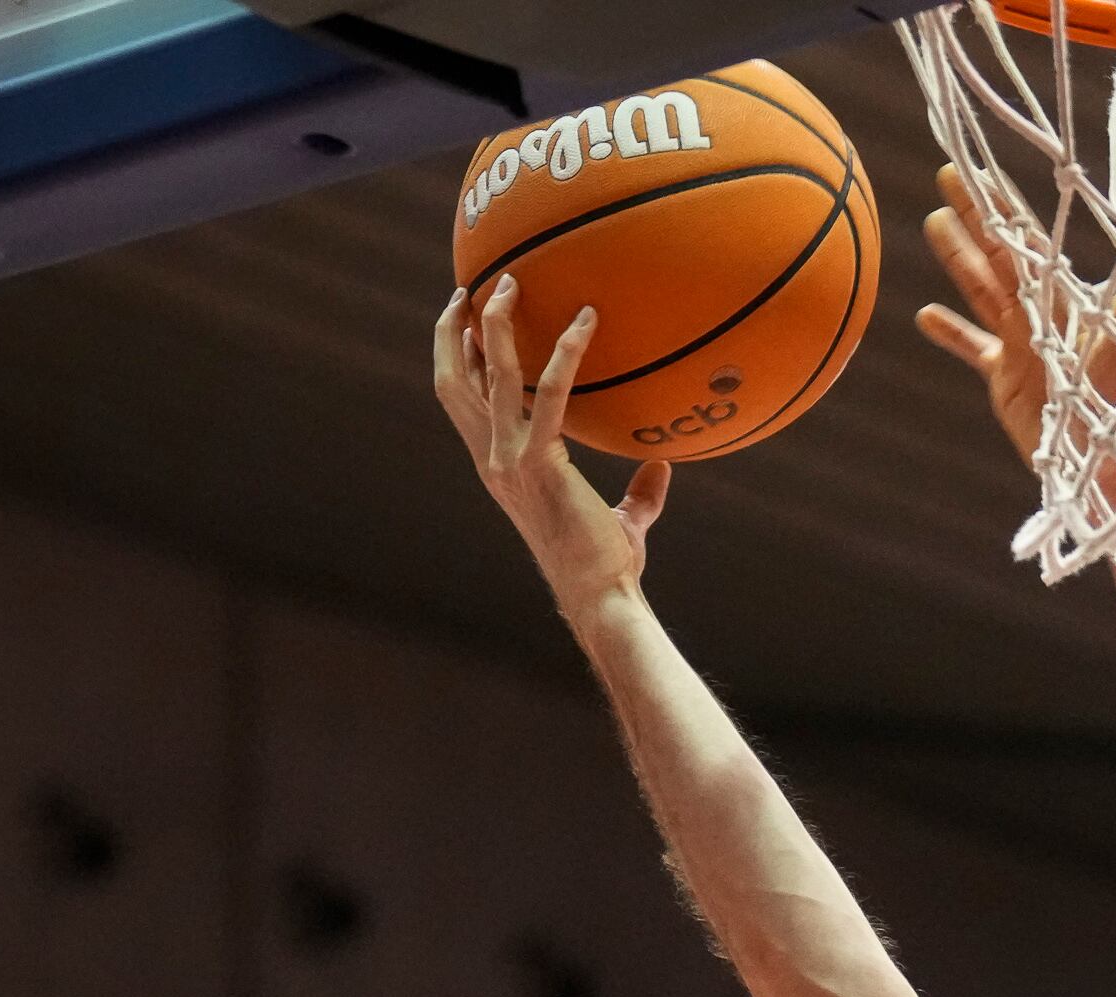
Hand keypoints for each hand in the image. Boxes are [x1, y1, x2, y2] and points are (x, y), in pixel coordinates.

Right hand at [432, 276, 670, 614]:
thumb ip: (639, 492)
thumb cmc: (608, 566)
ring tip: (510, 282)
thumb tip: (662, 464)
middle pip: (454, 382)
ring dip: (494, 324)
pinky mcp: (540, 462)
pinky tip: (585, 322)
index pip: (461, 402)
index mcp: (497, 468)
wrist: (599, 594)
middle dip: (454, 330)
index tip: (461, 319)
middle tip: (470, 286)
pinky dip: (565, 353)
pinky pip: (549, 394)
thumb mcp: (621, 521)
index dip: (454, 358)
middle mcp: (492, 459)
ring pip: (489, 376)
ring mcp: (509, 460)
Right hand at [915, 164, 1115, 477]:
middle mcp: (1042, 319)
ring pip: (983, 292)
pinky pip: (974, 350)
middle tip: (948, 173)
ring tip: (933, 223)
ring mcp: (1024, 349)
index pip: (1028, 245)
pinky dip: (952, 334)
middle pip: (1001, 256)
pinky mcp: (1009, 382)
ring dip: (960, 259)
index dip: (1003, 207)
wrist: (1107, 471)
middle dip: (977, 216)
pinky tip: (925, 315)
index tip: (978, 171)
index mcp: (1064, 304)